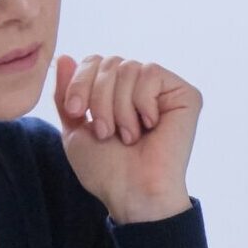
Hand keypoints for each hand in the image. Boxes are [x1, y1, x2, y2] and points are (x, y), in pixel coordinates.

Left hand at [53, 54, 197, 222]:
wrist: (131, 191)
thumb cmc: (106, 169)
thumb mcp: (74, 129)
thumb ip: (66, 93)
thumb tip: (63, 56)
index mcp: (116, 92)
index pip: (94, 61)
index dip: (80, 82)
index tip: (76, 112)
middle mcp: (141, 87)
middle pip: (110, 62)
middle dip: (99, 98)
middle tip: (105, 132)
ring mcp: (164, 90)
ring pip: (129, 67)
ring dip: (119, 107)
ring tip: (128, 136)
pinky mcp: (184, 95)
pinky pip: (151, 74)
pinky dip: (142, 102)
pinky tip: (149, 126)